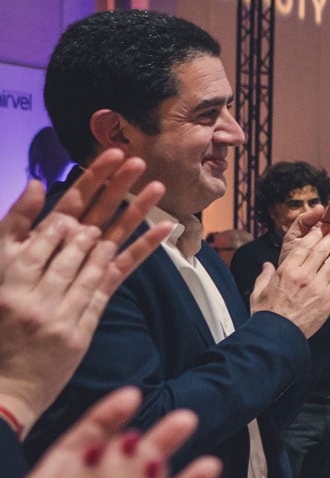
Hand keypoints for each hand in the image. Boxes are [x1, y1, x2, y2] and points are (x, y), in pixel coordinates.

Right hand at [0, 157, 173, 432]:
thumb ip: (12, 230)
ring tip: (156, 183)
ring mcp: (62, 300)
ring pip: (105, 246)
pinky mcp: (83, 321)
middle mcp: (37, 278)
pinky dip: (141, 252)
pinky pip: (117, 279)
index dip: (86, 183)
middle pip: (84, 223)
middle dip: (112, 189)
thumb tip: (40, 187)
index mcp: (11, 263)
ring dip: (133, 212)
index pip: (57, 212)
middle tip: (138, 158)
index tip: (109, 156)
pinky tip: (165, 230)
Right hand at [249, 222, 329, 336]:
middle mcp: (304, 276)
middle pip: (321, 250)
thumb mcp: (259, 291)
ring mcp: (318, 286)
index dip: (315, 234)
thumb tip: (267, 265)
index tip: (321, 227)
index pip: (304, 246)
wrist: (278, 335)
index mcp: (286, 271)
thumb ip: (264, 276)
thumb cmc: (267, 314)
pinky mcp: (328, 299)